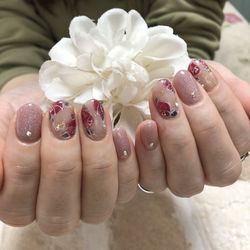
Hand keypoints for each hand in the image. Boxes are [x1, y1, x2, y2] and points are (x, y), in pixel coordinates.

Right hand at [0, 76, 138, 234]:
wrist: (56, 100)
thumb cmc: (29, 114)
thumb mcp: (4, 125)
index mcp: (22, 204)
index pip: (19, 204)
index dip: (25, 162)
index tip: (31, 115)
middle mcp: (60, 210)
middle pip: (61, 209)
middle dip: (62, 159)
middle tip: (63, 116)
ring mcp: (95, 200)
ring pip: (100, 202)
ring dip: (97, 158)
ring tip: (94, 118)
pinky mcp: (124, 183)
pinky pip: (137, 184)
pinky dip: (136, 160)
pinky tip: (126, 132)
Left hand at [135, 60, 249, 195]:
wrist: (157, 96)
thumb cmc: (186, 90)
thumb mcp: (212, 83)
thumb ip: (236, 93)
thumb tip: (248, 103)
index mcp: (232, 148)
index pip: (242, 138)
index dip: (223, 104)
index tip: (198, 73)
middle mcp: (210, 172)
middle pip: (220, 164)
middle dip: (202, 120)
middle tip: (180, 85)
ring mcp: (182, 180)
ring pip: (188, 179)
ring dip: (175, 136)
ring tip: (161, 101)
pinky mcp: (153, 182)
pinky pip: (153, 180)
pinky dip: (149, 154)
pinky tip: (146, 126)